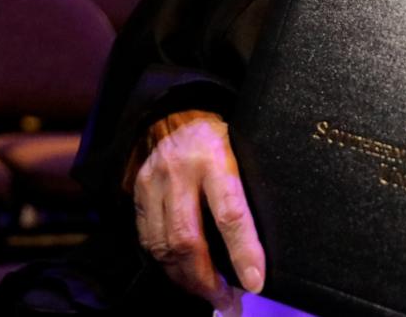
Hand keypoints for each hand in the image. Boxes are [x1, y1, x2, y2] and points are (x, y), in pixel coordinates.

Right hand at [133, 111, 265, 308]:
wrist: (175, 107)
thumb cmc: (220, 132)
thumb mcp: (243, 147)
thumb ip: (248, 186)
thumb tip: (268, 236)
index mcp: (215, 157)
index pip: (230, 213)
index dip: (243, 251)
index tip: (255, 282)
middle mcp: (179, 172)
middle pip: (188, 239)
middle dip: (208, 280)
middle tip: (230, 303)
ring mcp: (153, 183)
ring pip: (164, 246)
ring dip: (188, 280)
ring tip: (211, 297)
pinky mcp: (137, 193)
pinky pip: (148, 240)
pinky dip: (167, 265)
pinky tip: (184, 277)